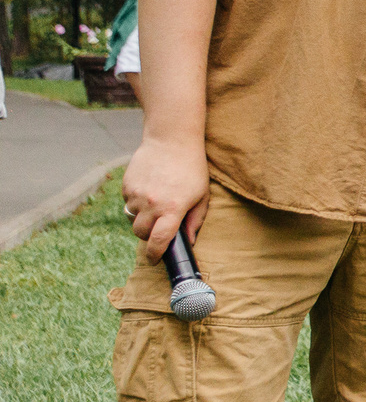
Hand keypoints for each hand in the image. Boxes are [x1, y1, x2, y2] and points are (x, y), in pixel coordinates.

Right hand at [125, 134, 209, 261]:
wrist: (172, 141)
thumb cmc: (193, 170)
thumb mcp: (202, 196)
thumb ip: (195, 221)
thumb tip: (189, 242)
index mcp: (173, 209)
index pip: (158, 240)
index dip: (155, 254)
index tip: (155, 260)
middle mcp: (152, 203)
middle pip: (141, 233)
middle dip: (148, 235)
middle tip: (159, 227)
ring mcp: (136, 194)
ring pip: (132, 218)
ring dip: (142, 218)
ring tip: (157, 203)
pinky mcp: (127, 185)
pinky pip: (127, 202)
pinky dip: (136, 202)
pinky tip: (149, 190)